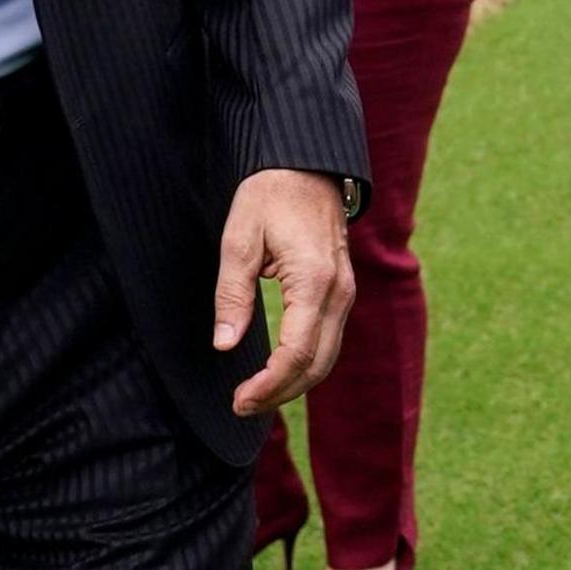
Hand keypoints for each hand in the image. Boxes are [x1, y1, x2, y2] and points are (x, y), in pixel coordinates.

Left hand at [214, 169, 356, 416]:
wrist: (307, 164)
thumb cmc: (269, 196)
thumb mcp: (239, 241)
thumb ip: (233, 296)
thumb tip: (225, 345)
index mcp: (313, 280)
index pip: (296, 353)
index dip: (268, 385)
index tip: (238, 399)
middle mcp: (338, 291)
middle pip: (317, 364)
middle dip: (280, 393)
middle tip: (240, 405)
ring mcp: (345, 291)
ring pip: (328, 356)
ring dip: (294, 383)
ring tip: (255, 395)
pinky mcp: (341, 289)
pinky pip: (330, 339)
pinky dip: (306, 364)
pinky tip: (278, 370)